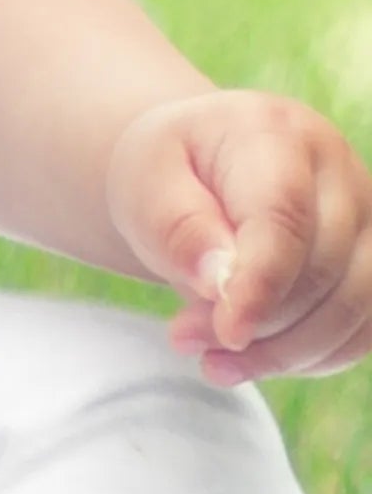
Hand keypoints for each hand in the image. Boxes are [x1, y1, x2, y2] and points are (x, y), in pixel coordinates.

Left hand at [106, 89, 371, 384]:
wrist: (193, 164)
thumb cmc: (166, 171)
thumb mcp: (145, 184)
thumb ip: (180, 228)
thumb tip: (221, 285)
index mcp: (273, 133)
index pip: (284, 216)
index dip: (262, 283)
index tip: (228, 333)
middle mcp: (337, 168)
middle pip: (324, 267)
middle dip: (257, 323)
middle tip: (182, 338)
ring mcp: (365, 214)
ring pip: (357, 304)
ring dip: (286, 351)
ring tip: (213, 360)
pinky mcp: (370, 256)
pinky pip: (363, 325)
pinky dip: (314, 356)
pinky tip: (254, 360)